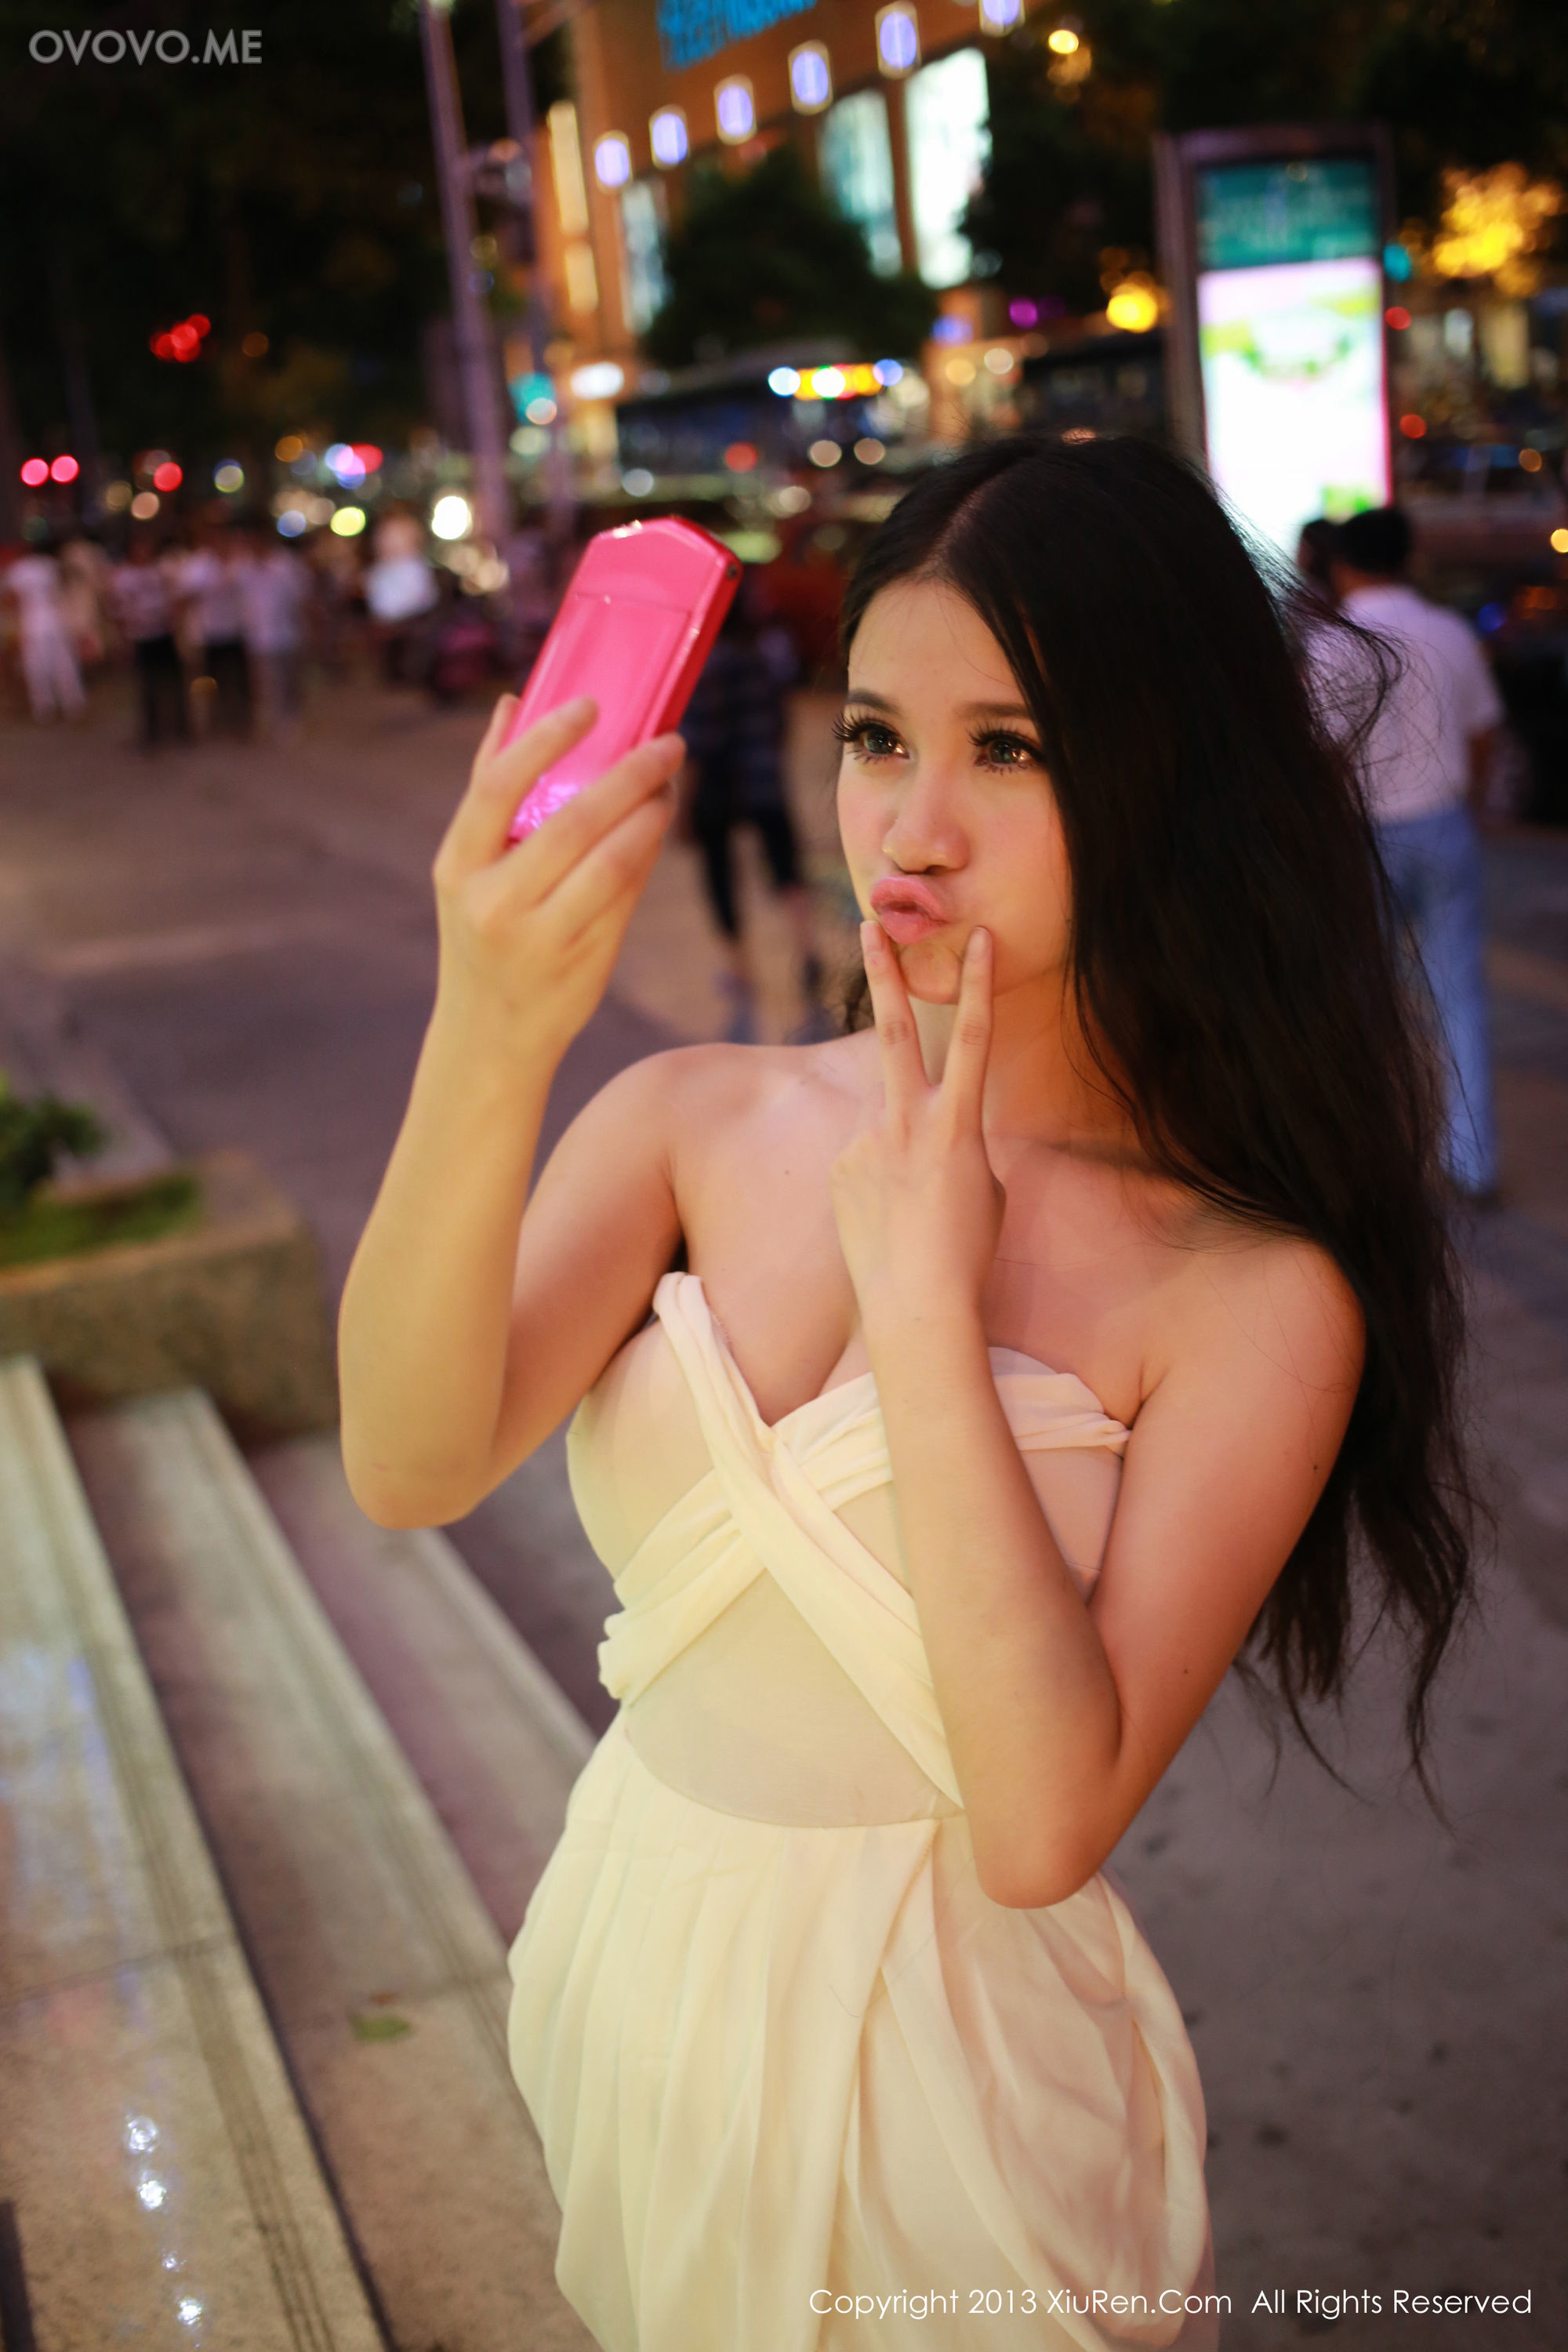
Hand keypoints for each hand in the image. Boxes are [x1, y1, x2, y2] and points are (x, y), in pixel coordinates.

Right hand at [430, 694, 683, 1065]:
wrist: (490, 1035)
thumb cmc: (482, 932)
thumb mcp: (466, 870)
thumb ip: (490, 790)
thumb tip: (513, 705)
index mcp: (459, 866)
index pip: (498, 788)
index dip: (546, 741)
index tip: (591, 706)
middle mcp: (495, 902)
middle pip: (572, 823)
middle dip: (629, 776)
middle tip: (668, 744)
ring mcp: (540, 936)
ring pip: (611, 862)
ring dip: (650, 816)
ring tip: (669, 785)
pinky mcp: (583, 961)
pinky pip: (626, 896)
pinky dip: (647, 854)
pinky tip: (658, 827)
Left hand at [828, 921, 1004, 1323]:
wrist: (915, 1303)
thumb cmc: (967, 1250)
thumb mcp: (984, 1185)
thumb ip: (959, 1140)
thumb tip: (931, 1130)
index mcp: (955, 1123)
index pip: (972, 1038)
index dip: (980, 986)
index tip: (981, 937)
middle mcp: (905, 1121)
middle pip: (892, 1030)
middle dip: (883, 974)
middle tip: (868, 925)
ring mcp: (865, 1142)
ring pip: (888, 1124)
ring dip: (903, 1158)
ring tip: (914, 1212)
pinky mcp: (838, 1168)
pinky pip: (865, 1160)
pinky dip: (881, 1184)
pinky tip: (889, 1223)